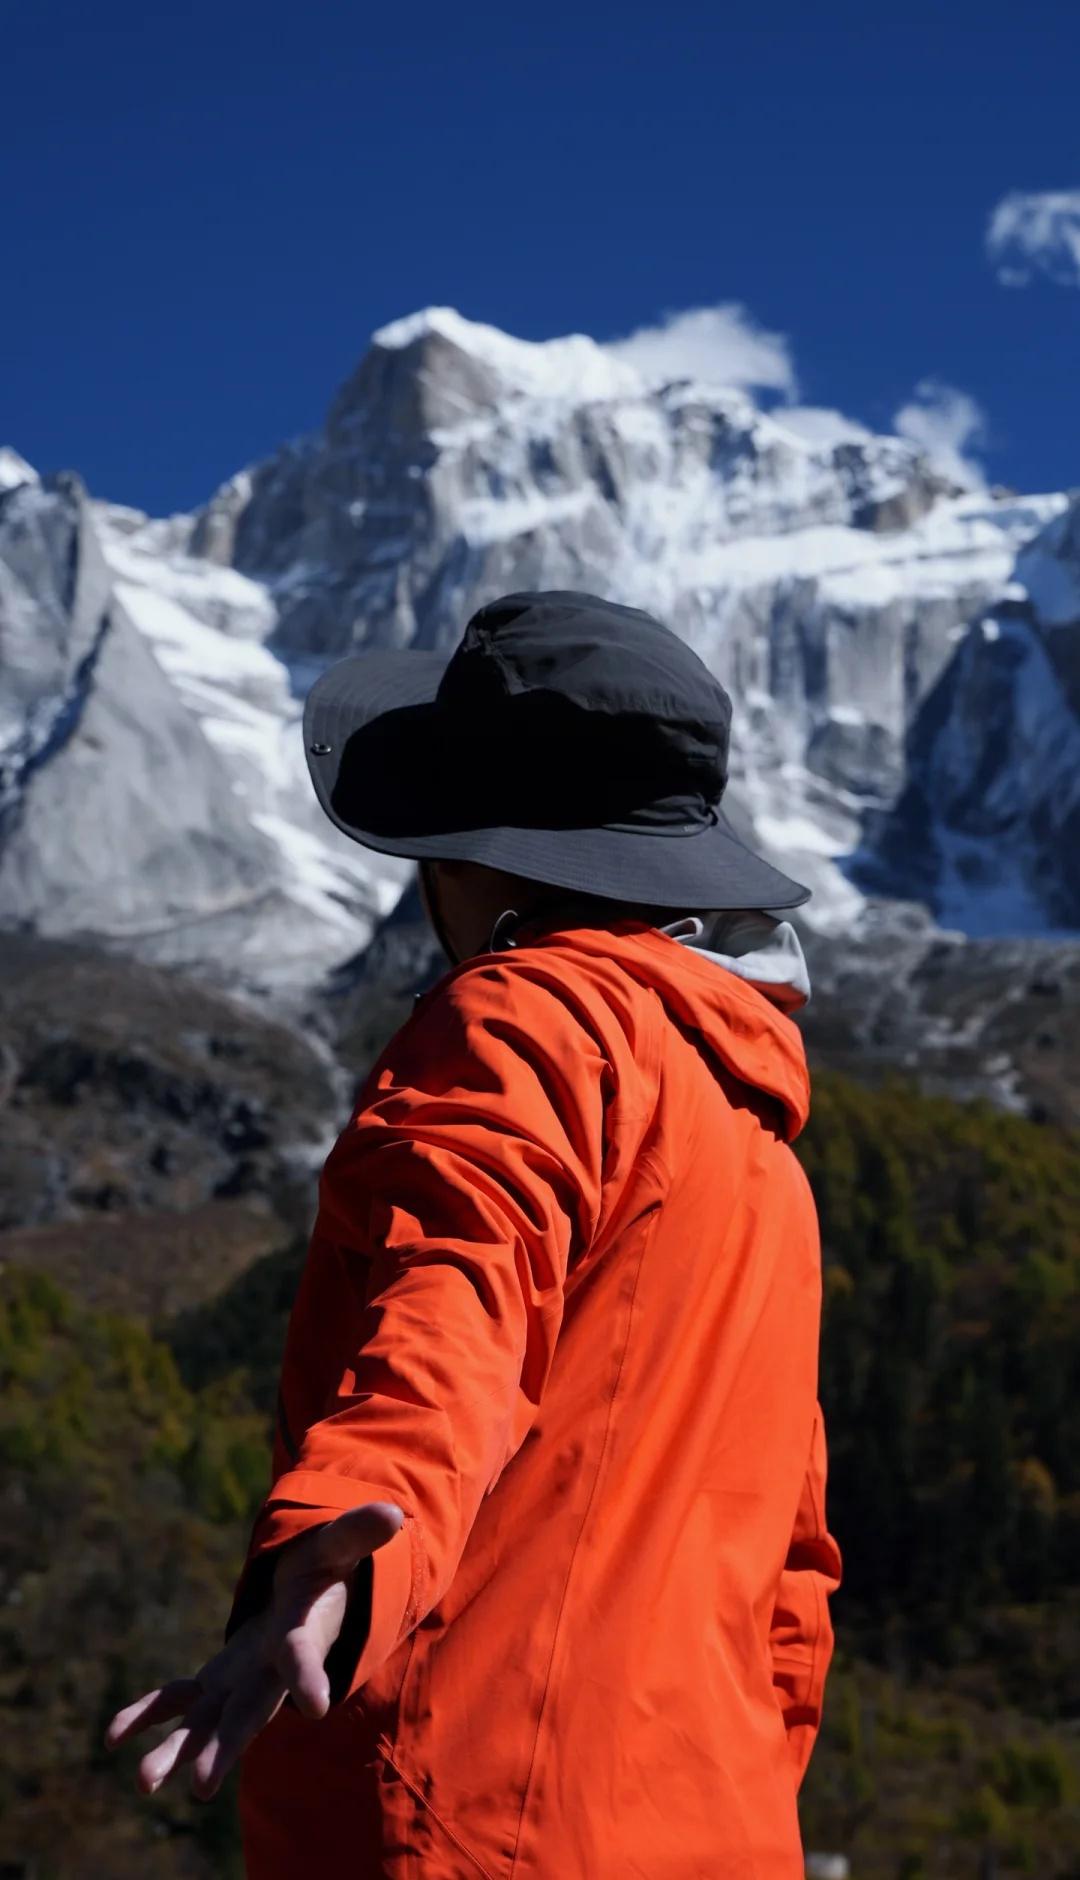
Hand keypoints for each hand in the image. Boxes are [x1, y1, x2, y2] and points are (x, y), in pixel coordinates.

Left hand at [105, 1500, 403, 1799]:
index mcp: (302, 1636)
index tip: (317, 1708)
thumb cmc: (327, 1572)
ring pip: (207, 1721)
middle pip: (249, 1713)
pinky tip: (112, 1736)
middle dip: (226, 1747)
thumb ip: (359, 1532)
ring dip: (175, 1750)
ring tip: (141, 1783)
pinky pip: (178, 1698)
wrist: (311, 1606)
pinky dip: (146, 1713)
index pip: (304, 1657)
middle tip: (200, 1787)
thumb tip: (395, 1513)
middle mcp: (270, 1672)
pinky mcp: (217, 1678)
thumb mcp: (339, 1545)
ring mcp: (241, 1680)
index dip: (311, 1678)